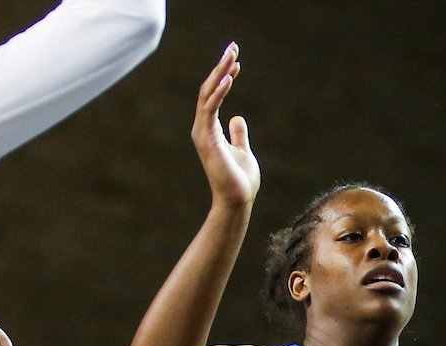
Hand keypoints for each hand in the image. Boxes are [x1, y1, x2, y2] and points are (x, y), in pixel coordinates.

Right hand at [192, 43, 259, 206]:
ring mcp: (203, 133)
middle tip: (233, 46)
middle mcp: (202, 128)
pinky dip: (219, 92)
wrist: (238, 200)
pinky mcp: (207, 139)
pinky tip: (229, 78)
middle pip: (208, 89)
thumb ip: (238, 133)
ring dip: (220, 73)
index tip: (236, 60)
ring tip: (232, 55)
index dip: (223, 75)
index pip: (214, 95)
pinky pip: (210, 109)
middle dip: (220, 66)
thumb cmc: (240, 179)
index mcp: (210, 129)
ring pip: (207, 94)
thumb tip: (237, 118)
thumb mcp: (243, 150)